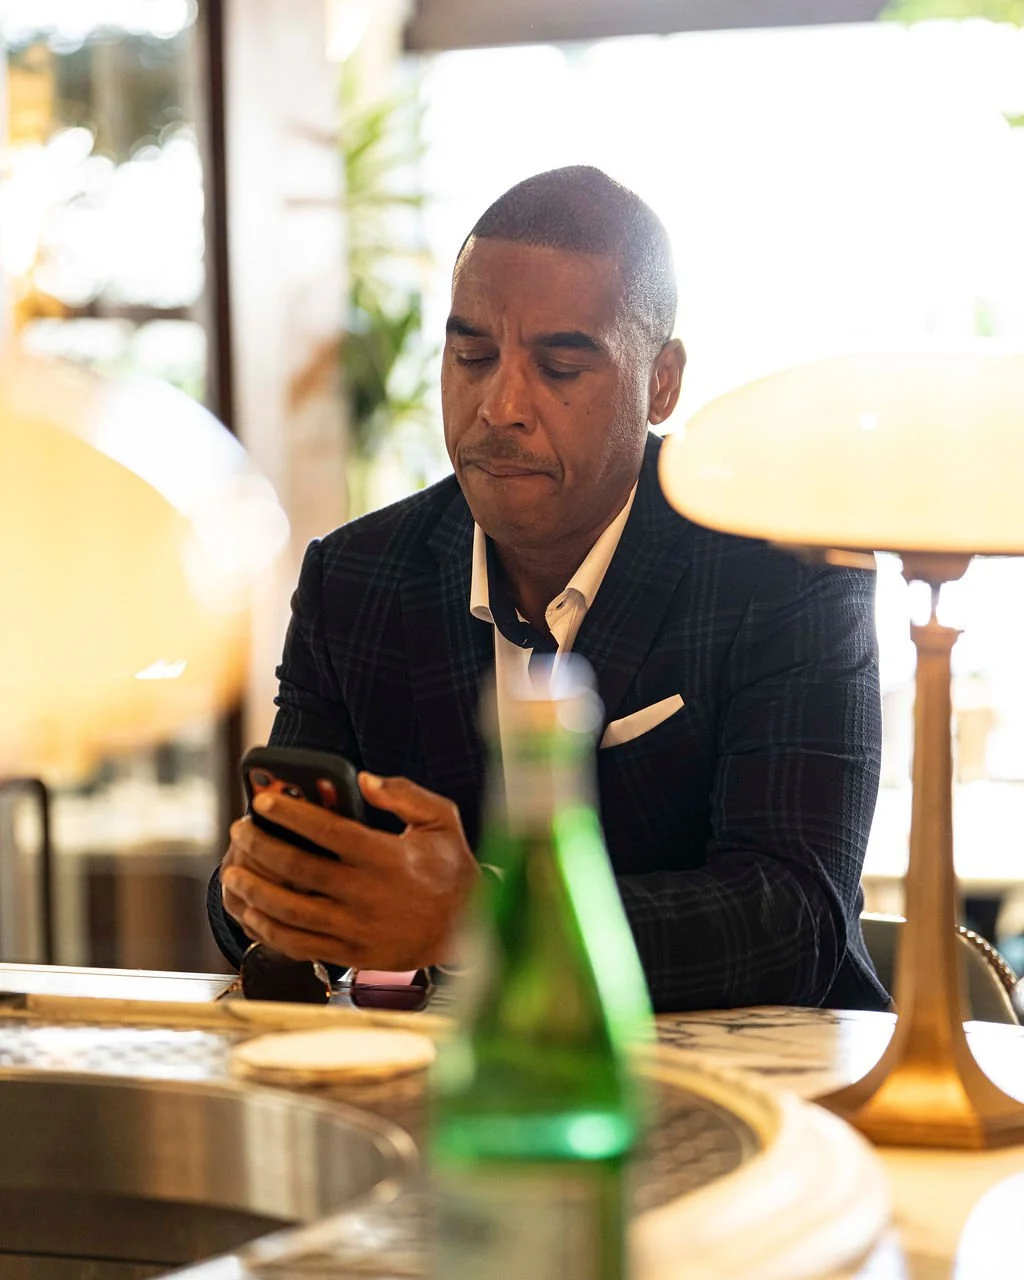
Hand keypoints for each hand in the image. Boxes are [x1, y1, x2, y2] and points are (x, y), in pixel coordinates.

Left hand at [219, 772, 479, 969]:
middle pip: (298, 868)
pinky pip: (298, 944)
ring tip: (232, 870)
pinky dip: (267, 929)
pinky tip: (251, 911)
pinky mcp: (351, 953)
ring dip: (255, 889)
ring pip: (290, 910)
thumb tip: (363, 779)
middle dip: (260, 846)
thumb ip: (404, 793)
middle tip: (239, 830)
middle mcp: (368, 894)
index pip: (327, 831)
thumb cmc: (451, 867)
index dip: (290, 814)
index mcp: (387, 857)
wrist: (467, 928)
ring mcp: (357, 928)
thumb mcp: (442, 820)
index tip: (262, 800)